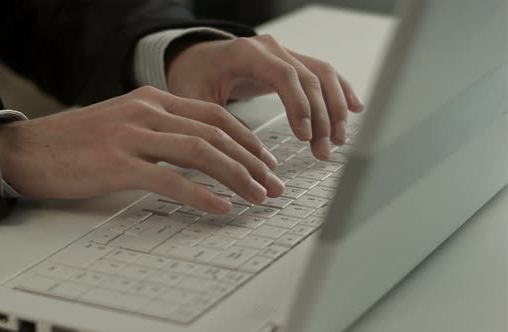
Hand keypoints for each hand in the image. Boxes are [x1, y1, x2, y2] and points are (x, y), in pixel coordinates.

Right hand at [0, 86, 282, 213]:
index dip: (247, 139)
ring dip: (236, 176)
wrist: (29, 149)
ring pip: (200, 153)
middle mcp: (147, 113)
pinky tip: (219, 206)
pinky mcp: (117, 163)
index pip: (215, 116)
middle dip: (251, 161)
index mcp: (153, 101)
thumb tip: (201, 153)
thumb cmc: (79, 142)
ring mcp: (132, 136)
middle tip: (272, 183)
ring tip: (257, 196)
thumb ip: (161, 130)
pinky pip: (170, 180)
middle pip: (215, 134)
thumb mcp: (126, 123)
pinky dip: (200, 194)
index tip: (265, 161)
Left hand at [167, 35, 363, 159]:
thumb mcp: (194, 97)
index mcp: (247, 53)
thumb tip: (240, 153)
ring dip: (335, 109)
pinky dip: (341, 92)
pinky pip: (324, 74)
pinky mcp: (294, 63)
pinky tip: (355, 109)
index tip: (305, 136)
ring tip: (338, 141)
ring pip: (323, 76)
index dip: (299, 105)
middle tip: (324, 151)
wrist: (199, 59)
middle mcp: (271, 49)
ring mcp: (286, 53)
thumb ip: (214, 119)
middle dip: (322, 118)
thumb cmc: (195, 77)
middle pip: (309, 79)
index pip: (283, 75)